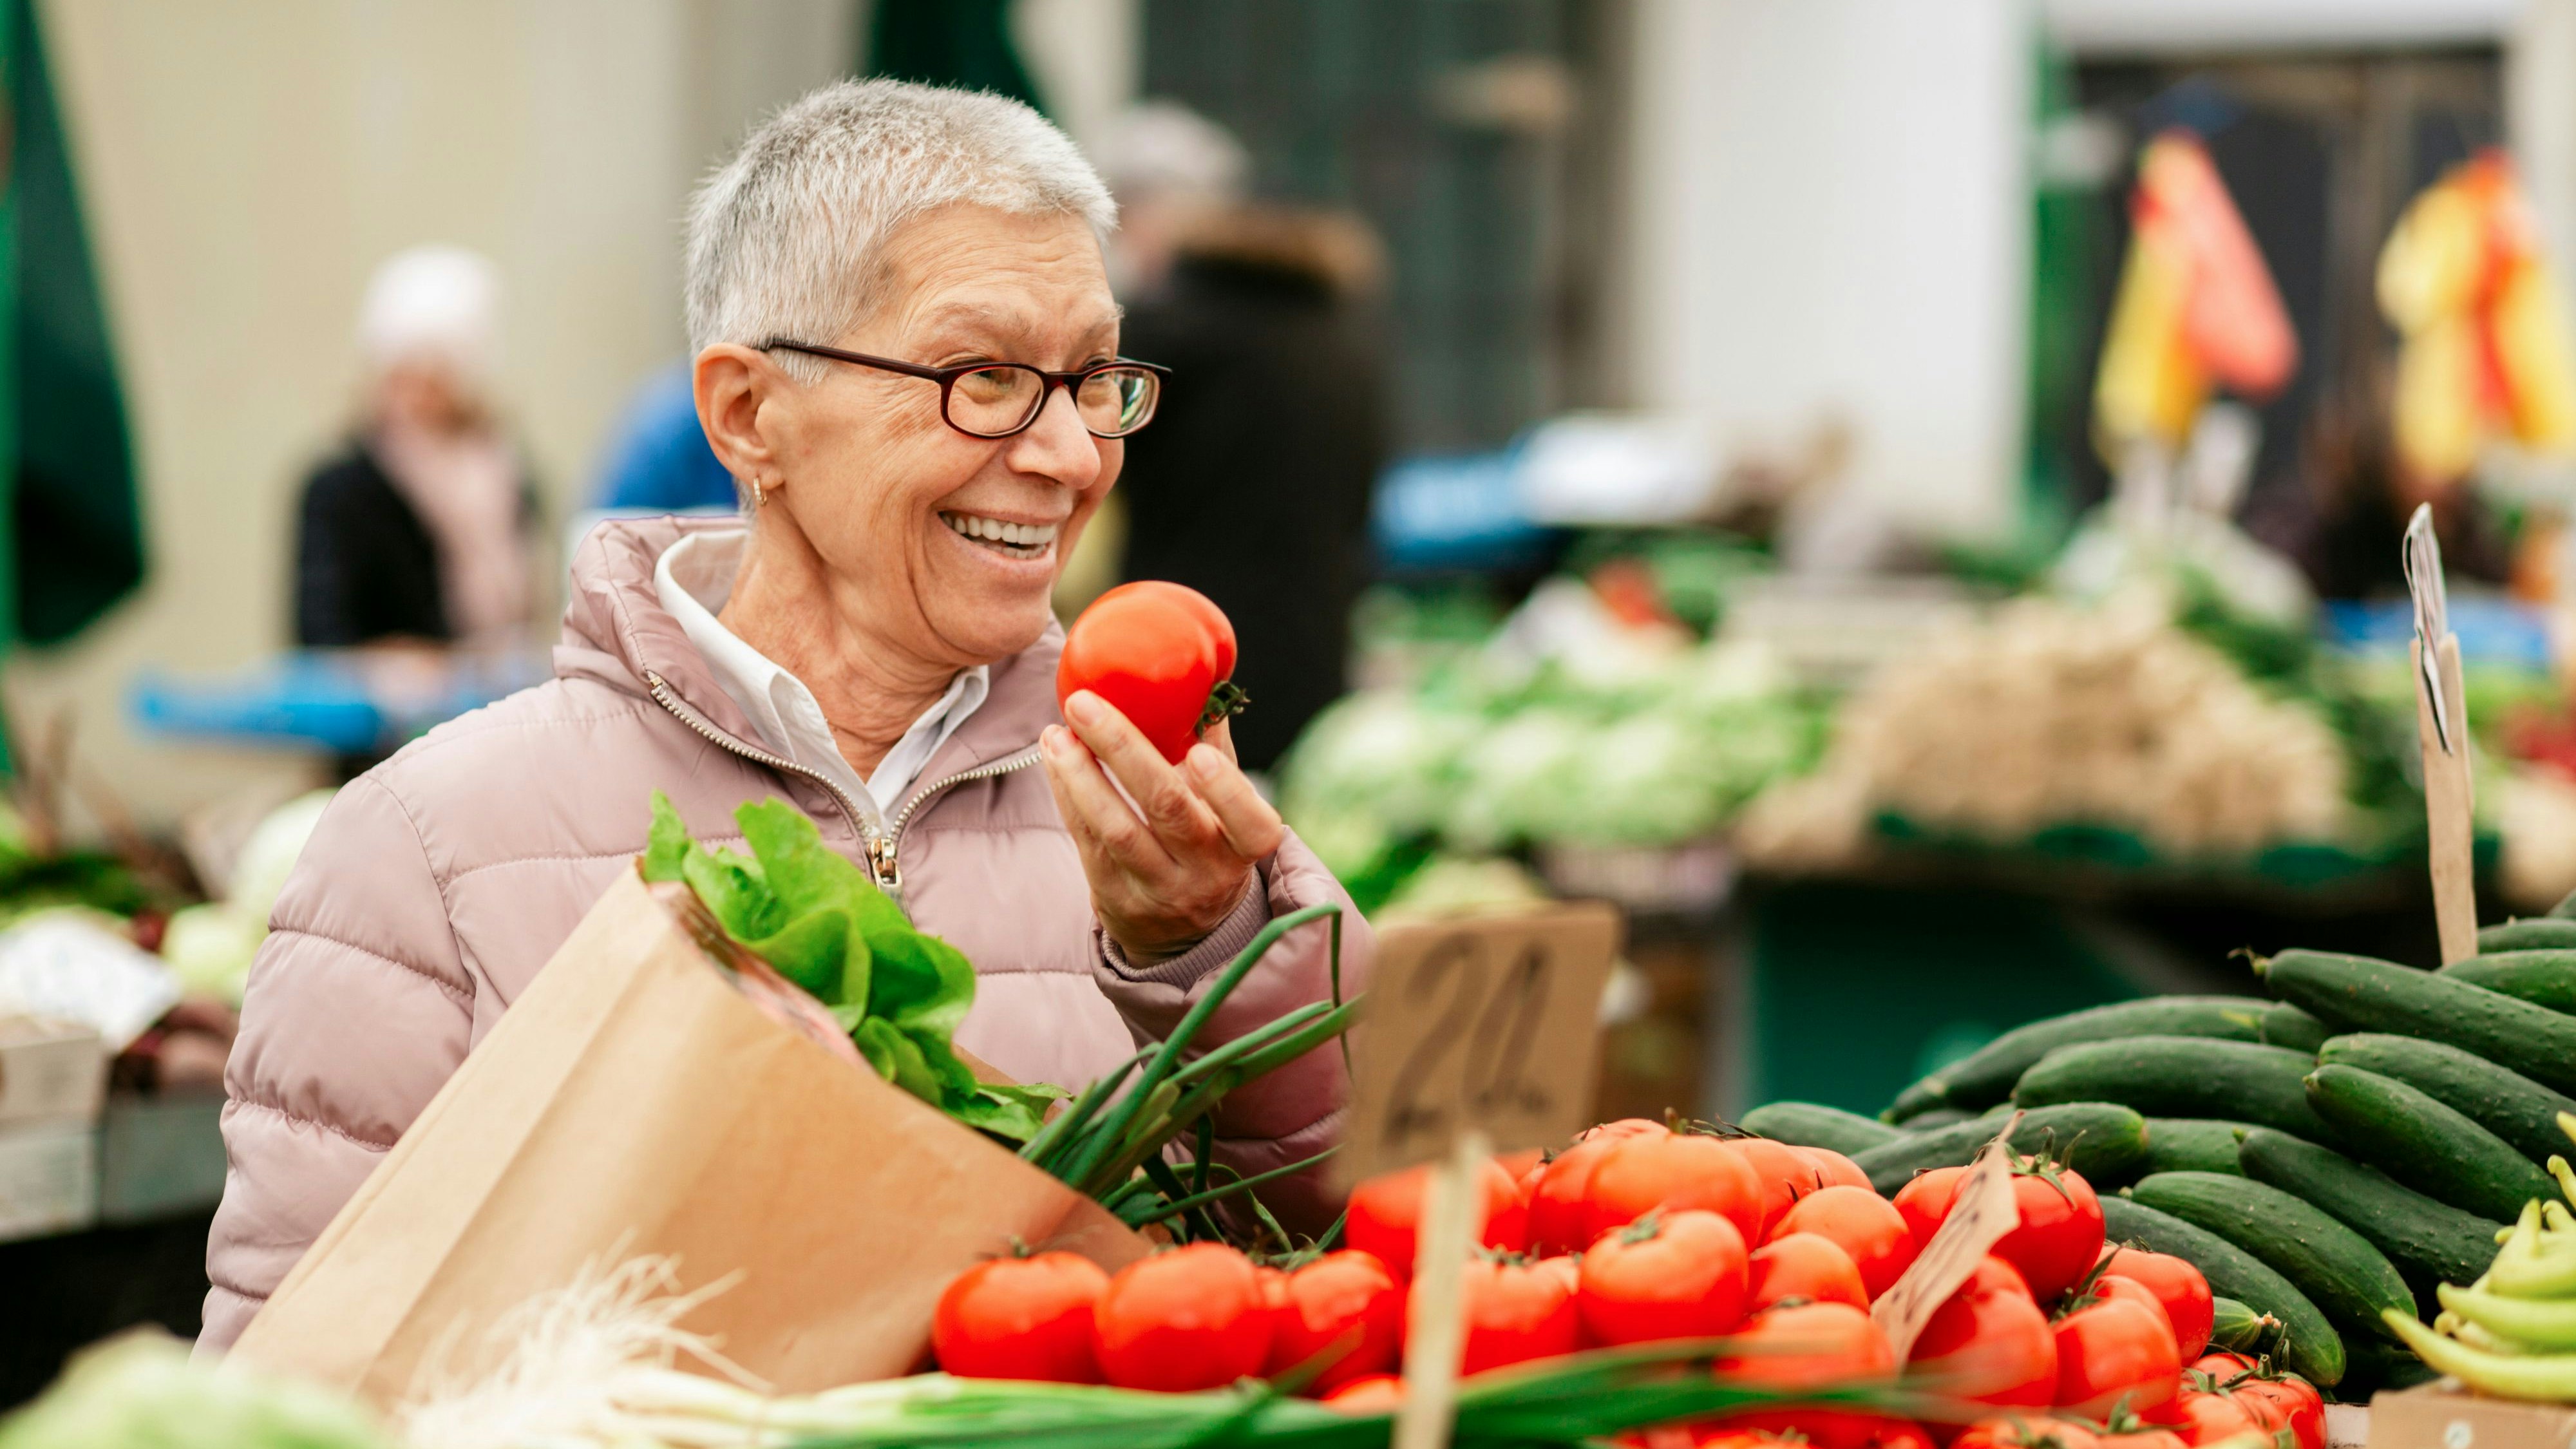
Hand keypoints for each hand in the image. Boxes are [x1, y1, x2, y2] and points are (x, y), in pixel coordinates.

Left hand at [1041, 689, 1285, 964]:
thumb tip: (1201, 682)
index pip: (1251, 825)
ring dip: (1079, 775)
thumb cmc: (1208, 842)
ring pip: (1116, 829)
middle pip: (1167, 810)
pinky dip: (1067, 794)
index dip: (1226, 792)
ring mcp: (1158, 890)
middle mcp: (1206, 874)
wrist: (1181, 929)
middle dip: (1122, 750)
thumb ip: (1217, 752)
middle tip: (1085, 704)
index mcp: (1244, 847)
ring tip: (1056, 733)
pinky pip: (1087, 841)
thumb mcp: (1227, 809)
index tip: (1198, 753)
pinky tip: (1055, 757)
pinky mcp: (1114, 899)